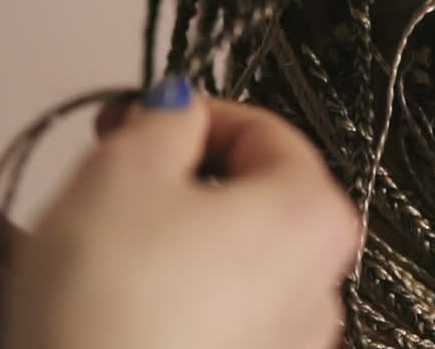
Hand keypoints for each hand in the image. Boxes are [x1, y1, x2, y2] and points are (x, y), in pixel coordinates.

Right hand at [5, 78, 358, 348]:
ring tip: (112, 249)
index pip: (262, 130)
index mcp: (312, 214)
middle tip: (114, 178)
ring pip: (236, 259)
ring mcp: (293, 345)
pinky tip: (128, 305)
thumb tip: (180, 108)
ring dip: (181, 239)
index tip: (134, 121)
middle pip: (255, 197)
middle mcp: (323, 283)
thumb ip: (164, 119)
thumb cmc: (111, 295)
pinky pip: (223, 315)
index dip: (190, 116)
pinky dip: (183, 296)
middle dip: (185, 178)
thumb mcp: (124, 170)